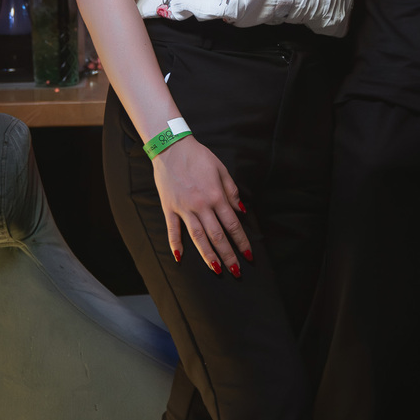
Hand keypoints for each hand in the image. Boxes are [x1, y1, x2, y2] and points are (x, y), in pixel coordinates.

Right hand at [152, 136, 251, 275]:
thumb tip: (240, 211)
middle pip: (217, 236)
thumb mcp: (221, 169)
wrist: (172, 147)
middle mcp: (201, 206)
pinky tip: (179, 258)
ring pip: (198, 237)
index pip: (232, 225)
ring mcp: (184, 209)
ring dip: (207, 255)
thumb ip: (232, 191)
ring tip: (216, 270)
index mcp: (216, 197)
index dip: (242, 242)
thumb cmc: (199, 157)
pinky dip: (175, 244)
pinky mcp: (169, 208)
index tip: (249, 255)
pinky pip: (173, 230)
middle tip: (236, 271)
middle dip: (228, 255)